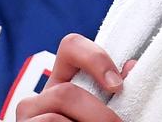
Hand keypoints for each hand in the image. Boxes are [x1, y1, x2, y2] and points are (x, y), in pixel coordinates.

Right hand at [15, 33, 133, 121]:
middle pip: (64, 92)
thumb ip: (116, 96)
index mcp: (65, 84)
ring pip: (53, 117)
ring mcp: (29, 119)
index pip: (71, 47)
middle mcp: (41, 98)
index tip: (118, 85)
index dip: (94, 58)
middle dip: (98, 115)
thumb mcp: (104, 117)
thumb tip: (132, 67)